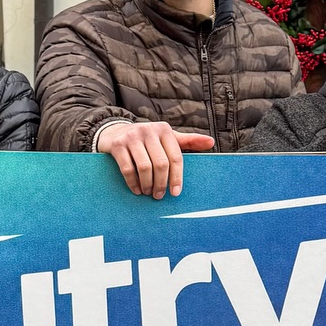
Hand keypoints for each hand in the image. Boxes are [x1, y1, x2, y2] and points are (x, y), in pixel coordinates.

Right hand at [97, 121, 214, 199]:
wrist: (115, 132)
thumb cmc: (147, 139)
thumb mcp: (166, 138)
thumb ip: (188, 141)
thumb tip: (211, 142)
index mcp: (164, 130)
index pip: (175, 157)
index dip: (177, 177)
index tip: (176, 192)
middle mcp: (149, 130)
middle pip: (161, 164)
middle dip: (161, 183)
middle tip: (159, 195)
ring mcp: (132, 137)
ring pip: (144, 167)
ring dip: (148, 184)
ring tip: (148, 192)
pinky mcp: (117, 145)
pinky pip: (127, 169)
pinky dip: (133, 183)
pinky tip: (137, 190)